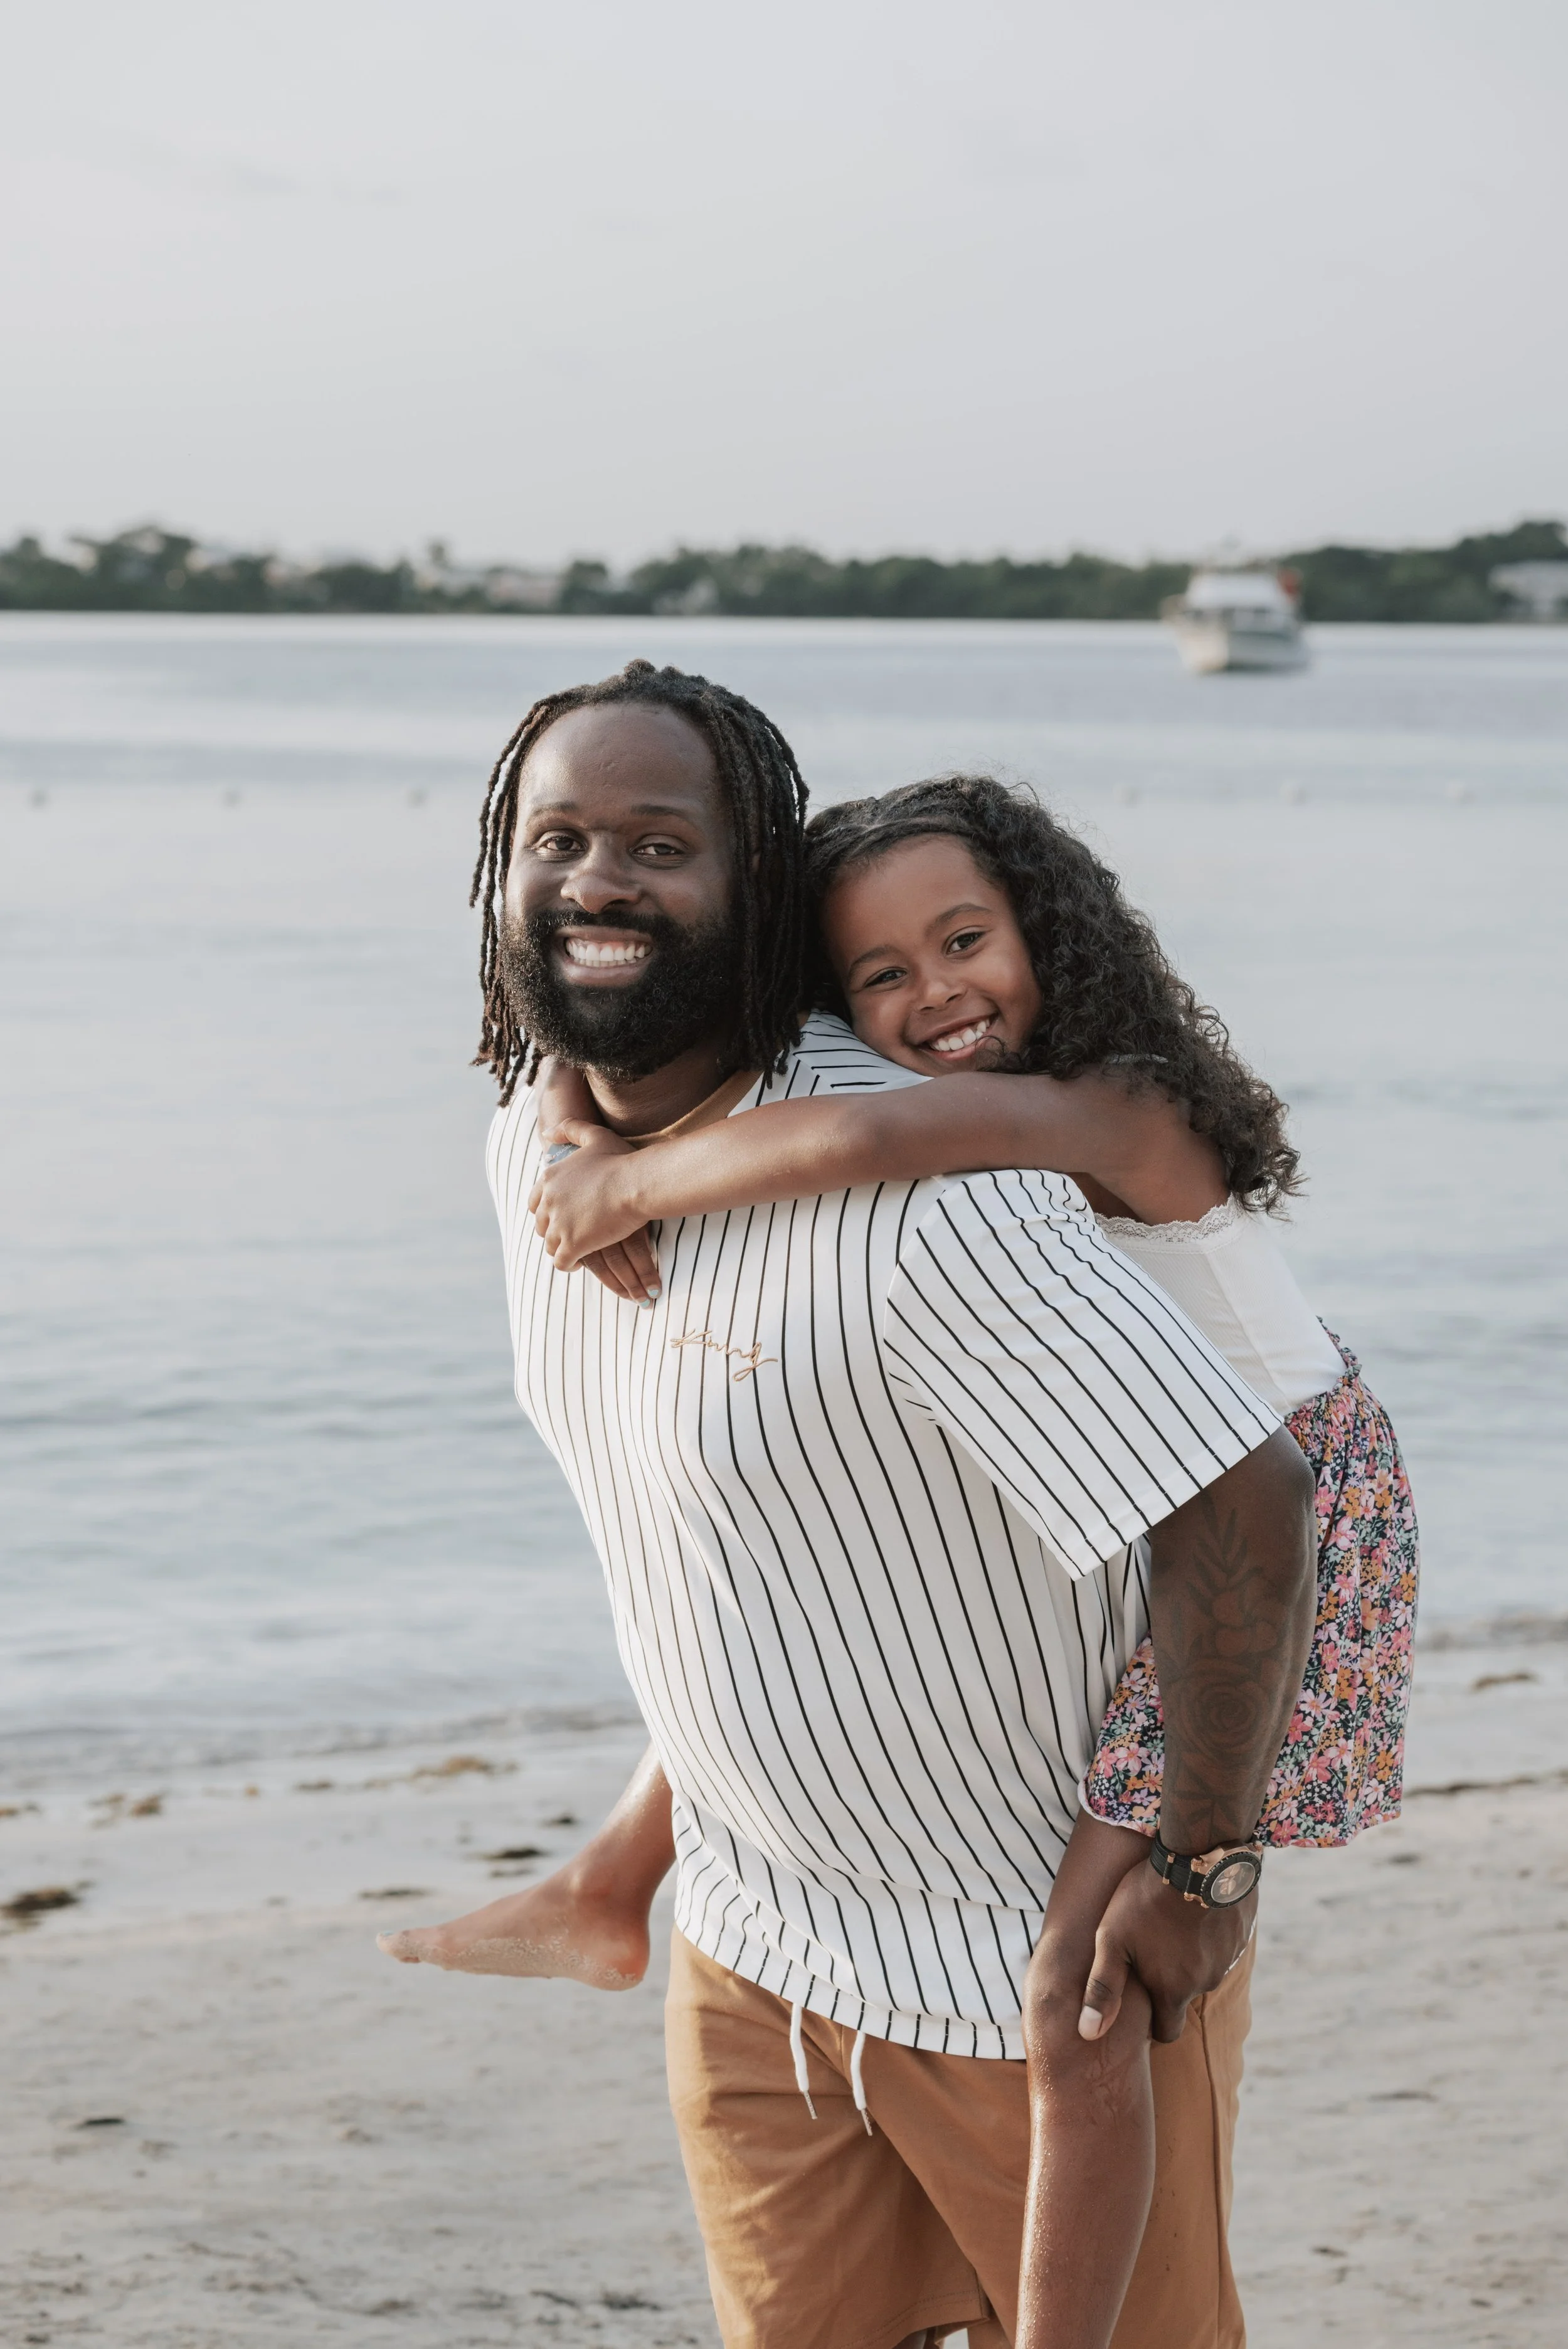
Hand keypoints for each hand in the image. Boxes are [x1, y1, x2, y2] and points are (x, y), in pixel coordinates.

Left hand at [529, 1119, 660, 1301]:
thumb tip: (547, 1131)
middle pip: (542, 1225)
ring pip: (550, 1245)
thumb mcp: (594, 1135)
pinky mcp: (572, 1244)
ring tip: (578, 1251)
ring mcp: (558, 1224)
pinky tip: (580, 1262)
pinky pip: (561, 1262)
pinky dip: (568, 1264)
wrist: (636, 1184)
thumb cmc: (621, 1160)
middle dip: (554, 1232)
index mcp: (550, 1179)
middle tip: (573, 1235)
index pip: (535, 1203)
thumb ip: (569, 1128)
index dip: (547, 1212)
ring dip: (561, 1249)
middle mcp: (548, 1202)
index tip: (562, 1217)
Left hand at [1077, 1852, 1255, 2044]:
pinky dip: (1208, 1933)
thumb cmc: (1147, 1899)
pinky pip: (1223, 1943)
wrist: (1198, 1856)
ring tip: (1170, 1924)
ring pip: (1205, 1968)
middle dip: (1170, 1984)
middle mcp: (1206, 1982)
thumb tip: (1087, 2034)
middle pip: (1185, 1997)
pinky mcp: (1240, 1932)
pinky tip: (1193, 1910)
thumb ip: (1102, 1988)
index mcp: (1174, 1991)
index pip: (1167, 2032)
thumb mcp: (1112, 1939)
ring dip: (1190, 1955)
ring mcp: (1228, 1957)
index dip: (1153, 2023)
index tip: (1141, 2000)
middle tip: (1152, 1952)